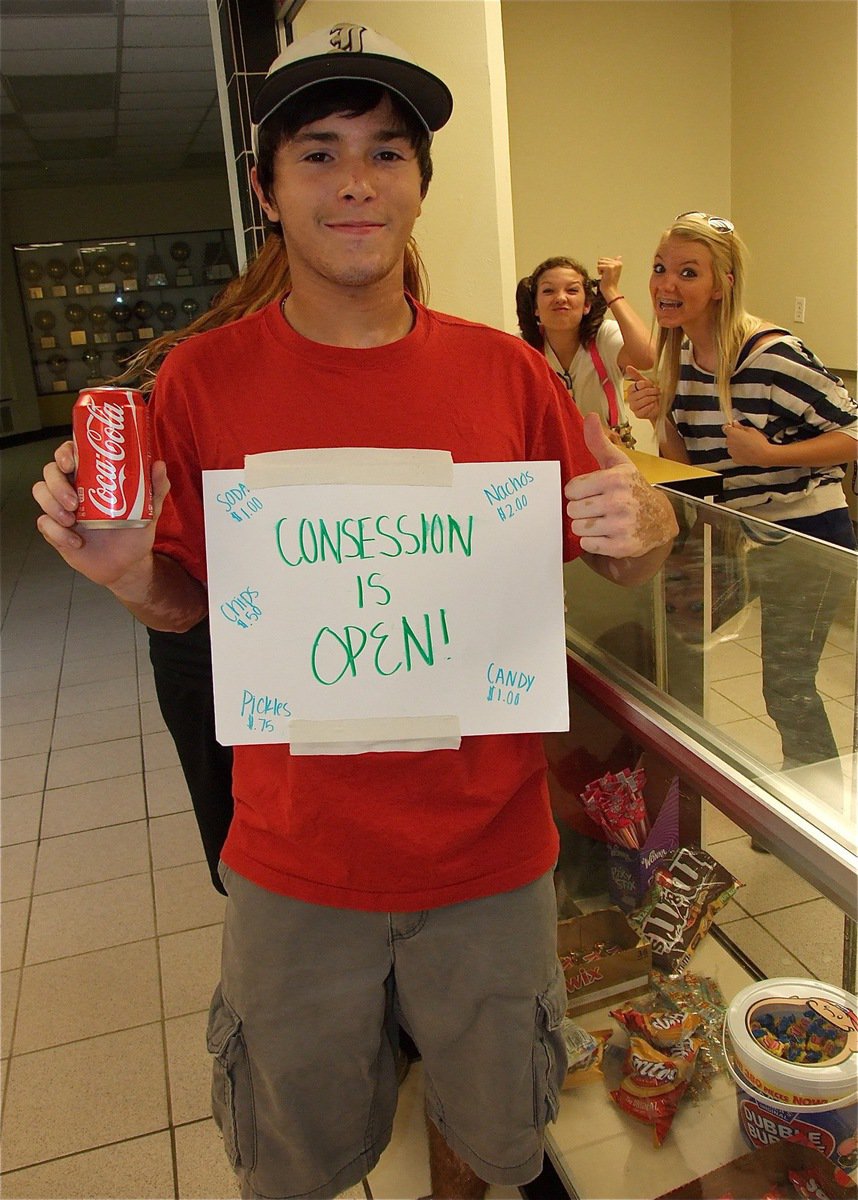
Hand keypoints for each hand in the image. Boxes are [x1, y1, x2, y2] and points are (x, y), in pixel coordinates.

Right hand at [33, 439, 170, 588]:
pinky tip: (76, 542)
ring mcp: (62, 508)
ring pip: (41, 492)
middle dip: (56, 484)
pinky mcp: (55, 530)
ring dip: (52, 505)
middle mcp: (73, 489)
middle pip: (50, 472)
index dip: (64, 453)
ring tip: (72, 521)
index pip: (69, 454)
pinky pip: (44, 524)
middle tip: (74, 502)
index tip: (70, 462)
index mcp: (91, 478)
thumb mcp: (150, 510)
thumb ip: (156, 488)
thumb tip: (159, 465)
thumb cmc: (135, 532)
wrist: (127, 565)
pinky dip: (57, 532)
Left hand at [565, 413, 676, 557]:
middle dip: (581, 510)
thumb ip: (599, 443)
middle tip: (596, 508)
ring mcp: (621, 525)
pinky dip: (593, 542)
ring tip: (602, 521)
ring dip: (586, 527)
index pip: (571, 490)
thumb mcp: (618, 464)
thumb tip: (589, 416)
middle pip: (572, 510)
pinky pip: (588, 545)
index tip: (590, 492)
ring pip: (578, 528)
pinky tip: (607, 533)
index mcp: (614, 479)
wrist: (660, 519)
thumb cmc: (632, 488)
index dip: (577, 492)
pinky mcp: (621, 546)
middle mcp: (618, 501)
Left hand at [596, 255, 622, 300]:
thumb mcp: (614, 270)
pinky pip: (598, 266)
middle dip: (601, 267)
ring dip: (600, 269)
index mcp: (619, 263)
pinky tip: (604, 276)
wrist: (610, 289)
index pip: (605, 259)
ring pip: (599, 262)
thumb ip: (615, 262)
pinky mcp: (609, 267)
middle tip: (606, 274)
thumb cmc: (610, 282)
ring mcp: (613, 264)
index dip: (604, 266)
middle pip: (601, 259)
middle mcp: (617, 262)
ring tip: (605, 275)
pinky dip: (599, 272)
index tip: (608, 273)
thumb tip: (620, 256)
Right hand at [626, 365, 659, 422]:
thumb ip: (636, 375)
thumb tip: (628, 367)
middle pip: (640, 393)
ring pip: (643, 401)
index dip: (646, 384)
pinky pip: (645, 409)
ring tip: (656, 398)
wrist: (658, 406)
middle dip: (651, 391)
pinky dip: (651, 406)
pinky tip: (654, 404)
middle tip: (657, 391)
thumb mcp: (646, 383)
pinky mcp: (638, 414)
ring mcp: (633, 407)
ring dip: (652, 398)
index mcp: (631, 390)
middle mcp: (630, 398)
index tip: (652, 385)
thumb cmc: (651, 394)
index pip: (636, 385)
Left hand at [723, 421, 774, 465]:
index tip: (733, 426)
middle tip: (745, 436)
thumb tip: (736, 424)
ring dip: (736, 445)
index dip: (729, 426)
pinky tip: (747, 451)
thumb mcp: (751, 430)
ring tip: (747, 445)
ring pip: (731, 446)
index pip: (725, 427)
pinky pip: (734, 454)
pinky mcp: (735, 459)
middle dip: (735, 436)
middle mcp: (729, 443)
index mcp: (732, 433)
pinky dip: (738, 453)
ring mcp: (731, 452)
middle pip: (729, 437)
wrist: (763, 455)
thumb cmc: (758, 443)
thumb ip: (740, 426)